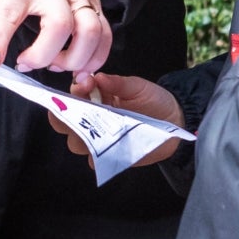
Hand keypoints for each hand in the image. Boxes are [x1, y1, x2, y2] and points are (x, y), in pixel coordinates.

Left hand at [0, 0, 110, 76]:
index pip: (10, 12)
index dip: (0, 39)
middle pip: (59, 26)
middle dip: (43, 56)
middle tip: (26, 62)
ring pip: (90, 32)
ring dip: (74, 59)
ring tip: (55, 64)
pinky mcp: (95, 2)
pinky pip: (105, 34)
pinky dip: (96, 57)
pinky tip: (80, 65)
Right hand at [48, 72, 185, 164]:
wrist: (176, 121)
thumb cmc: (154, 100)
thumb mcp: (137, 87)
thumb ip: (117, 82)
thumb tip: (96, 77)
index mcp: (94, 98)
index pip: (70, 96)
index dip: (73, 91)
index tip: (87, 84)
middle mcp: (92, 119)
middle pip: (63, 122)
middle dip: (64, 116)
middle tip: (81, 109)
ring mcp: (99, 139)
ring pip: (75, 143)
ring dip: (80, 136)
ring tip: (96, 129)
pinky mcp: (110, 156)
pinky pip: (95, 160)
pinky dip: (97, 155)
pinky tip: (108, 146)